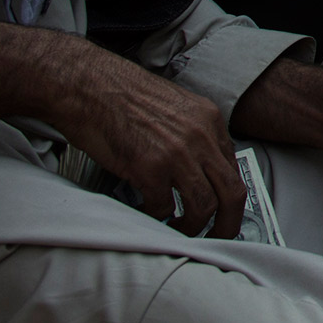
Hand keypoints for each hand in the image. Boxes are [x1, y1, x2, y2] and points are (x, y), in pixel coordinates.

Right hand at [0, 15, 246, 236]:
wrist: (87, 85)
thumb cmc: (121, 97)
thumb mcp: (174, 109)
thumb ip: (194, 136)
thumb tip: (201, 171)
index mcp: (209, 119)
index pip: (234, 167)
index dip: (229, 196)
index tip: (223, 213)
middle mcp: (201, 135)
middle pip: (232, 191)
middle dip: (229, 223)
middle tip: (219, 238)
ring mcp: (177, 152)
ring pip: (203, 206)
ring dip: (193, 227)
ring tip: (178, 231)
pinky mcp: (150, 168)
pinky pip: (164, 207)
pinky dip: (157, 218)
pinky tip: (147, 213)